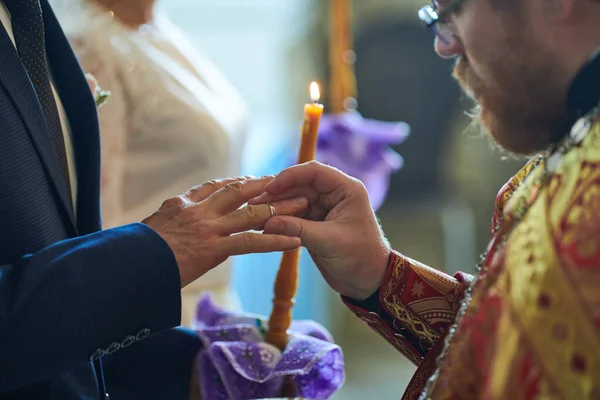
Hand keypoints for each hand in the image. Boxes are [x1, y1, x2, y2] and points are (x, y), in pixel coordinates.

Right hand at [143, 176, 306, 287]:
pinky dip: (275, 240)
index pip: (214, 186)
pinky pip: (251, 242)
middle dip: (265, 186)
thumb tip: (172, 228)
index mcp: (181, 203)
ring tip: (303, 205)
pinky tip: (294, 241)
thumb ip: (168, 223)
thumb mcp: (150, 230)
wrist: (125, 267)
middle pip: (238, 191)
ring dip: (280, 208)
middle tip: (286, 182)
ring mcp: (207, 227)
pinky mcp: (213, 248)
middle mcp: (197, 209)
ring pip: (251, 212)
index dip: (236, 182)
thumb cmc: (132, 254)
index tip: (252, 181)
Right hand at [250, 162, 390, 300]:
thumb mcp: (329, 242)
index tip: (269, 187)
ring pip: (294, 200)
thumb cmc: (360, 258)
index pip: (314, 172)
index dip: (290, 176)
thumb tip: (268, 222)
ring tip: (254, 214)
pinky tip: (263, 225)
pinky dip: (280, 220)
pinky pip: (294, 216)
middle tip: (254, 202)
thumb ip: (298, 230)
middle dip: (278, 193)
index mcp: (346, 189)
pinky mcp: (316, 223)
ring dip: (276, 207)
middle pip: (300, 185)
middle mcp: (335, 194)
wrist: (369, 281)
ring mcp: (324, 208)